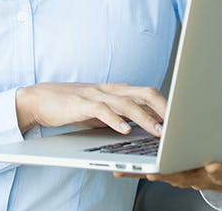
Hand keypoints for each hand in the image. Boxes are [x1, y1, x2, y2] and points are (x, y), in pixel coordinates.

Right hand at [15, 82, 165, 136]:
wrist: (41, 99)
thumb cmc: (73, 106)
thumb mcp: (101, 110)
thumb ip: (120, 114)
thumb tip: (144, 127)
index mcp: (117, 90)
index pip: (148, 93)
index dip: (165, 105)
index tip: (180, 119)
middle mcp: (110, 89)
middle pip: (144, 93)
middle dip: (163, 108)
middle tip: (177, 124)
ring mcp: (97, 94)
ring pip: (127, 103)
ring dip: (145, 118)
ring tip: (158, 132)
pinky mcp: (82, 104)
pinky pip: (103, 110)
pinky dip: (116, 120)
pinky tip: (125, 130)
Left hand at [114, 148, 221, 192]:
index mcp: (219, 171)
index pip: (219, 173)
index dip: (216, 170)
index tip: (212, 165)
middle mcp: (198, 176)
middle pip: (184, 174)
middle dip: (170, 168)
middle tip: (155, 166)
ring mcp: (181, 174)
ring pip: (163, 173)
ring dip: (146, 169)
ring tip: (129, 164)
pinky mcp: (167, 169)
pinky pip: (149, 170)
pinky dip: (133, 169)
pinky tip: (117, 167)